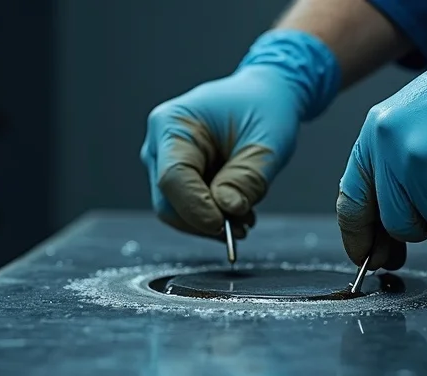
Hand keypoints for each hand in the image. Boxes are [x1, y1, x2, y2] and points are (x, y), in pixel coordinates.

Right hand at [141, 30, 338, 238]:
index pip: (173, 178)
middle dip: (205, 221)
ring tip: (246, 216)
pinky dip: (212, 217)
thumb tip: (227, 209)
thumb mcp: (267, 143)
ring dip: (211, 222)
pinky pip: (186, 208)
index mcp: (173, 123)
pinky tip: (238, 210)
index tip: (225, 226)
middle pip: (168, 202)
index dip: (197, 208)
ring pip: (176, 211)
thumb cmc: (264, 107)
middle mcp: (159, 143)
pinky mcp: (176, 177)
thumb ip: (247, 178)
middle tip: (242, 227)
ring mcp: (164, 162)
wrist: (264, 97)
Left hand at [336, 6, 426, 268]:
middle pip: (399, 223)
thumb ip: (392, 167)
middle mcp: (392, 150)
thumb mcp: (412, 121)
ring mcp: (423, 165)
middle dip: (426, 222)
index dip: (360, 237)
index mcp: (375, 134)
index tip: (368, 259)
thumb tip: (384, 231)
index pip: (352, 202)